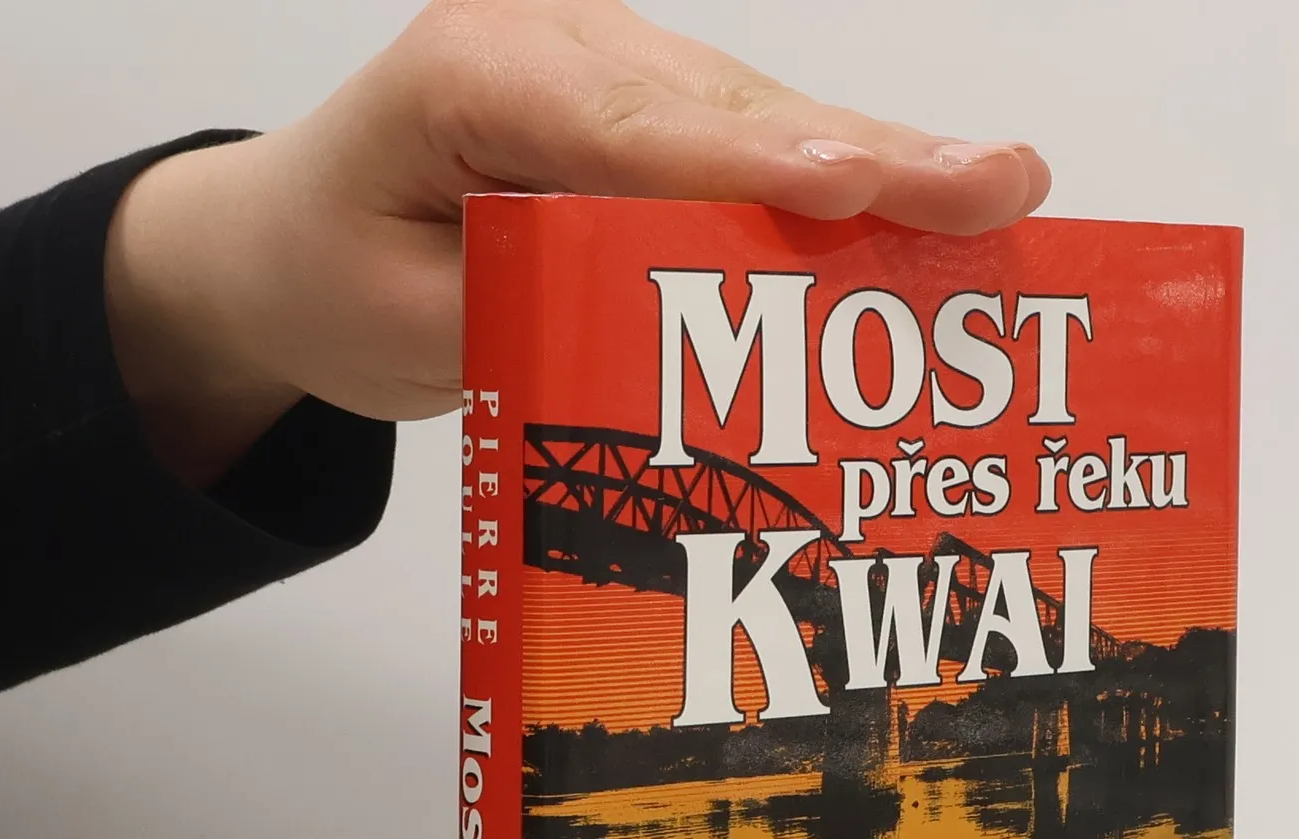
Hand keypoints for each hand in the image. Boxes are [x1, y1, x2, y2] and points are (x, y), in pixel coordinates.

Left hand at [104, 0, 1052, 485]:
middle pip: (731, 109)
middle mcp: (561, 47)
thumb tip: (674, 331)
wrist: (296, 242)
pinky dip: (848, 196)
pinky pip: (760, 156)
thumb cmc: (337, 277)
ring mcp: (616, 77)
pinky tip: (940, 211)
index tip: (853, 191)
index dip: (753, 162)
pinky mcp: (653, 123)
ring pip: (766, 124)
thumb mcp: (403, 326)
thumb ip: (527, 316)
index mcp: (475, 76)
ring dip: (885, 173)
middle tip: (1000, 183)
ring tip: (1002, 195)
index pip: (630, 125)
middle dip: (870, 155)